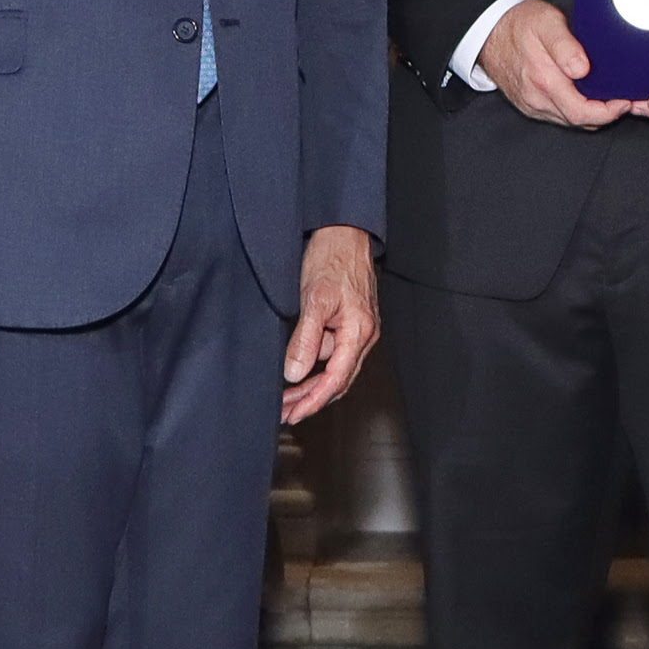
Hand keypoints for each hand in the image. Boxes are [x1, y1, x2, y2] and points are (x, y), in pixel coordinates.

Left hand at [283, 224, 380, 424]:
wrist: (344, 234)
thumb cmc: (332, 259)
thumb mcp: (314, 299)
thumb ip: (306, 338)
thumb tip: (295, 373)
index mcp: (359, 332)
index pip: (336, 379)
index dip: (313, 401)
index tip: (293, 414)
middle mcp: (363, 335)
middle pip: (338, 381)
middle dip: (310, 399)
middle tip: (284, 412)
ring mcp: (359, 331)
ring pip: (335, 369)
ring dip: (311, 385)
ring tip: (286, 397)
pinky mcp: (350, 324)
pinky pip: (334, 355)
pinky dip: (316, 368)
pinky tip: (300, 370)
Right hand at [480, 0, 622, 129]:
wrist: (488, 32)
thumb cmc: (520, 24)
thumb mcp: (546, 22)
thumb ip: (565, 45)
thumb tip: (583, 69)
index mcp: (544, 80)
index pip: (582, 112)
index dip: (608, 112)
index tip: (625, 102)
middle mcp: (537, 99)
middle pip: (579, 121)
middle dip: (605, 115)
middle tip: (623, 100)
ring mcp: (532, 105)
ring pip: (569, 121)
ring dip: (591, 115)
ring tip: (610, 100)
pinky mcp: (529, 106)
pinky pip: (558, 116)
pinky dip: (576, 112)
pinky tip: (587, 98)